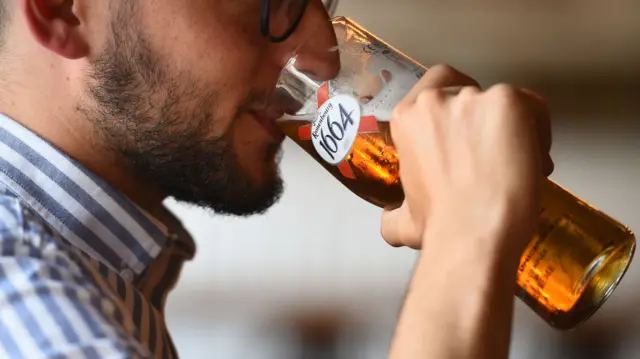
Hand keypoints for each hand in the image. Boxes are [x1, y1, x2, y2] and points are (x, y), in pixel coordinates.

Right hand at [380, 64, 552, 250]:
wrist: (473, 232)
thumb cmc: (439, 226)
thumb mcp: (404, 220)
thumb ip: (393, 214)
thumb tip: (389, 220)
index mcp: (406, 118)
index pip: (432, 88)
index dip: (452, 106)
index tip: (463, 130)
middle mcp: (435, 100)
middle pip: (468, 91)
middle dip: (481, 116)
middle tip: (490, 147)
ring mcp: (472, 98)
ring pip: (501, 101)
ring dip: (511, 127)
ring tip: (518, 162)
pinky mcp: (508, 101)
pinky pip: (532, 107)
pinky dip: (539, 130)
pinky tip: (535, 160)